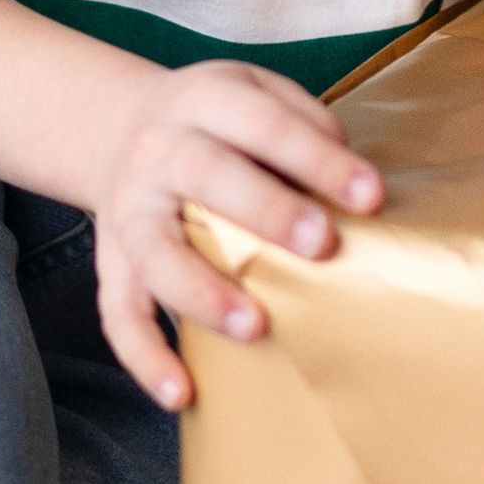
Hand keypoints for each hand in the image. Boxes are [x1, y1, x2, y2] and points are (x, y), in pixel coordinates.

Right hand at [92, 58, 382, 408]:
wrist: (118, 127)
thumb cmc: (213, 122)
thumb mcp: (253, 90)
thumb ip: (301, 122)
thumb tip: (353, 185)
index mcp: (203, 100)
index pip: (262, 122)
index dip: (317, 158)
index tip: (371, 195)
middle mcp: (159, 151)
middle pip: (206, 175)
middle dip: (266, 209)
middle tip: (322, 243)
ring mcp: (130, 208)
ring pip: (155, 251)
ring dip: (202, 290)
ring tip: (255, 325)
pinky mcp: (113, 261)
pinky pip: (119, 312)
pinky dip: (144, 356)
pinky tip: (182, 394)